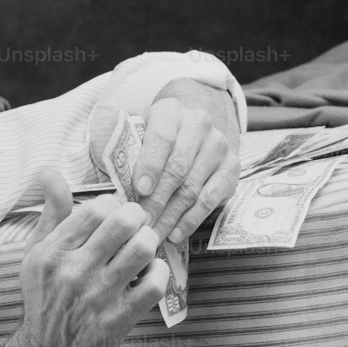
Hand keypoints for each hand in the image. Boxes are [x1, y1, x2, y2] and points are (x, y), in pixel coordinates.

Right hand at [15, 170, 168, 346]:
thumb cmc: (44, 297)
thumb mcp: (36, 253)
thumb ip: (50, 213)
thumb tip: (49, 171)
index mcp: (51, 253)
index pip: (94, 209)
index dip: (111, 205)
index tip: (112, 214)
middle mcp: (74, 273)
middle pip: (124, 222)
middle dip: (136, 217)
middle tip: (135, 225)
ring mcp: (99, 297)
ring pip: (144, 249)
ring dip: (149, 241)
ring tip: (142, 246)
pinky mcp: (120, 319)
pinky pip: (155, 283)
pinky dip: (159, 272)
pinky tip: (148, 272)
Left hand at [134, 94, 239, 242]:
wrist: (189, 134)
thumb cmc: (154, 142)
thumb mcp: (136, 136)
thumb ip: (125, 151)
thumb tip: (115, 180)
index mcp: (170, 111)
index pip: (162, 138)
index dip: (150, 165)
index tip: (140, 190)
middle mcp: (199, 124)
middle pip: (178, 167)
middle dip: (157, 200)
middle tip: (142, 223)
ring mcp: (218, 145)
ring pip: (193, 188)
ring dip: (171, 216)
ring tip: (154, 235)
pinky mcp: (231, 168)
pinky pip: (211, 199)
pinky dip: (191, 220)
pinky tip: (175, 234)